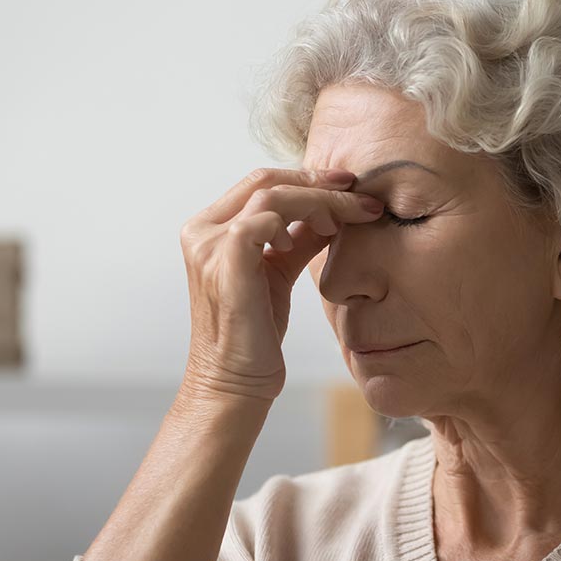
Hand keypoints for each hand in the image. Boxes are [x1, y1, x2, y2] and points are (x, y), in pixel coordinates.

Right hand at [178, 167, 384, 403]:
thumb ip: (298, 238)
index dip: (306, 178)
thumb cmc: (255, 335)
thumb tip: (330, 212)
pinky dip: (296, 221)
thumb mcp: (279, 273)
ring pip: (271, 193)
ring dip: (319, 200)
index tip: (347, 188)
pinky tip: (316, 239)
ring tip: (348, 218)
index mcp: (208, 229)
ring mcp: (209, 244)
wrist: (234, 382)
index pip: (259, 184)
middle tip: (359, 192)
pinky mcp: (226, 259)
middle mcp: (201, 231)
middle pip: (265, 179)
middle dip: (317, 181)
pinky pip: (266, 218)